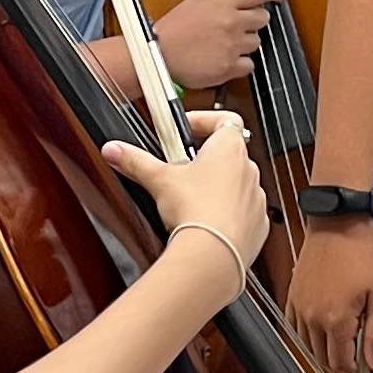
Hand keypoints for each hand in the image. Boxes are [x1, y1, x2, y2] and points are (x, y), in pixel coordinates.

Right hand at [104, 110, 266, 305]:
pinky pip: (243, 213)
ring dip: (218, 187)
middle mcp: (248, 170)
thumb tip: (115, 150)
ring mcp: (255, 198)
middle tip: (180, 168)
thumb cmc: (196, 212)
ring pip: (237, 184)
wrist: (214, 254)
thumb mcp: (158, 179)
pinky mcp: (257, 225)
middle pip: (228, 154)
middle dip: (204, 159)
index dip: (204, 120)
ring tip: (192, 199)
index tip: (185, 129)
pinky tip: (206, 223)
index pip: (224, 119)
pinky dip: (227, 214)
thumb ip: (135, 160)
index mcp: (229, 149)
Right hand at [156, 0, 287, 88]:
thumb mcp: (192, 0)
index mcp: (223, 4)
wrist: (159, 57)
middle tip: (239, 24)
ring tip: (225, 44)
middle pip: (263, 18)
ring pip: (257, 42)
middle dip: (254, 21)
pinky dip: (240, 64)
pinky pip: (249, 65)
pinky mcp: (230, 67)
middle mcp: (231, 24)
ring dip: (246, 43)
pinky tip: (225, 59)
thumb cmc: (172, 30)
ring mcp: (232, 46)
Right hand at [286, 215, 372, 372]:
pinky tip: (319, 331)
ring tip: (340, 346)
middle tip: (354, 361)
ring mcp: (300, 307)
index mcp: (336, 320)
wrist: (338, 221)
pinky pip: (294, 327)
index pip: (340, 363)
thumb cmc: (362, 253)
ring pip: (306, 345)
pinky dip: (306, 336)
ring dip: (322, 352)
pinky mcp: (293, 295)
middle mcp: (312, 318)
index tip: (363, 367)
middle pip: (321, 359)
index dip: (353, 371)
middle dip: (338, 366)